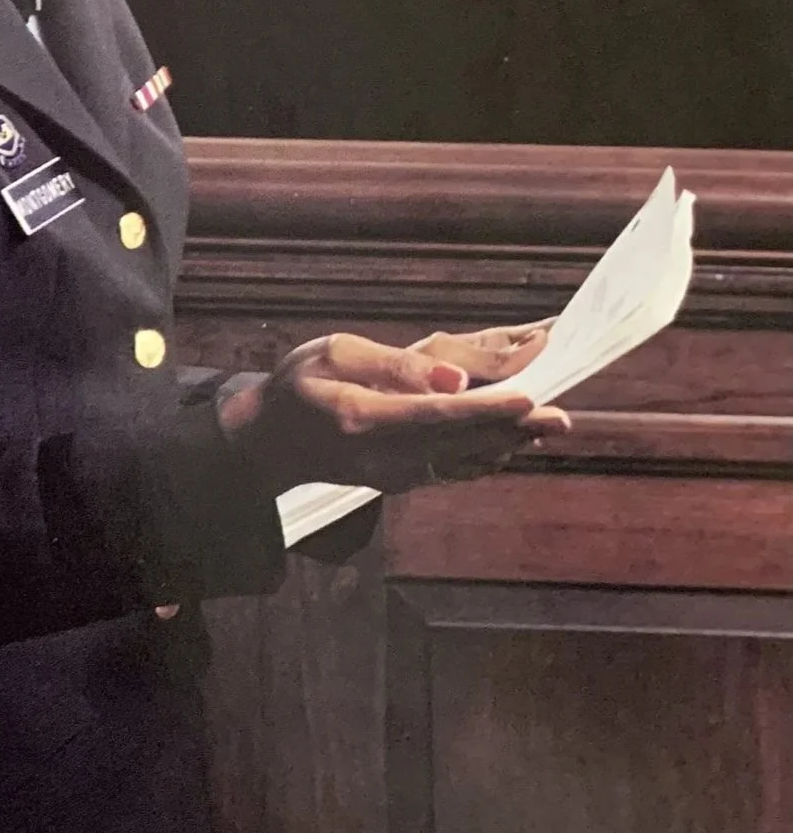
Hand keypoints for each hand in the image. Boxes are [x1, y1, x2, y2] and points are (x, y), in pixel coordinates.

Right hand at [219, 331, 568, 496]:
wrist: (270, 440)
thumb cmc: (301, 385)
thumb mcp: (334, 353)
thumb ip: (395, 365)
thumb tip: (453, 378)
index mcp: (361, 417)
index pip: (435, 414)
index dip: (485, 408)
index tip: (528, 398)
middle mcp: (381, 455)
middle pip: (460, 441)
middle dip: (514, 428)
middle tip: (562, 416)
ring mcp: (393, 474)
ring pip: (463, 458)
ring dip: (510, 442)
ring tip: (552, 425)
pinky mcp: (402, 480)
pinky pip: (453, 468)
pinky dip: (488, 454)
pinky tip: (517, 441)